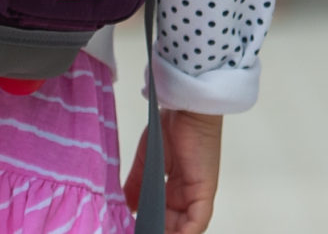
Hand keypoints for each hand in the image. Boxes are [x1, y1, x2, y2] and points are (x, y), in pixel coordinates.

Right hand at [124, 109, 221, 233]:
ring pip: (184, 228)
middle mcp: (187, 195)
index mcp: (175, 190)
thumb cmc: (170, 127)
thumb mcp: (146, 163)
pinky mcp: (205, 191)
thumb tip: (123, 207)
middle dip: (156, 232)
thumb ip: (135, 187)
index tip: (131, 230)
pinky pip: (197, 222)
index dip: (150, 227)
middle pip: (173, 226)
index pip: (164, 219)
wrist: (184, 106)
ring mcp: (197, 194)